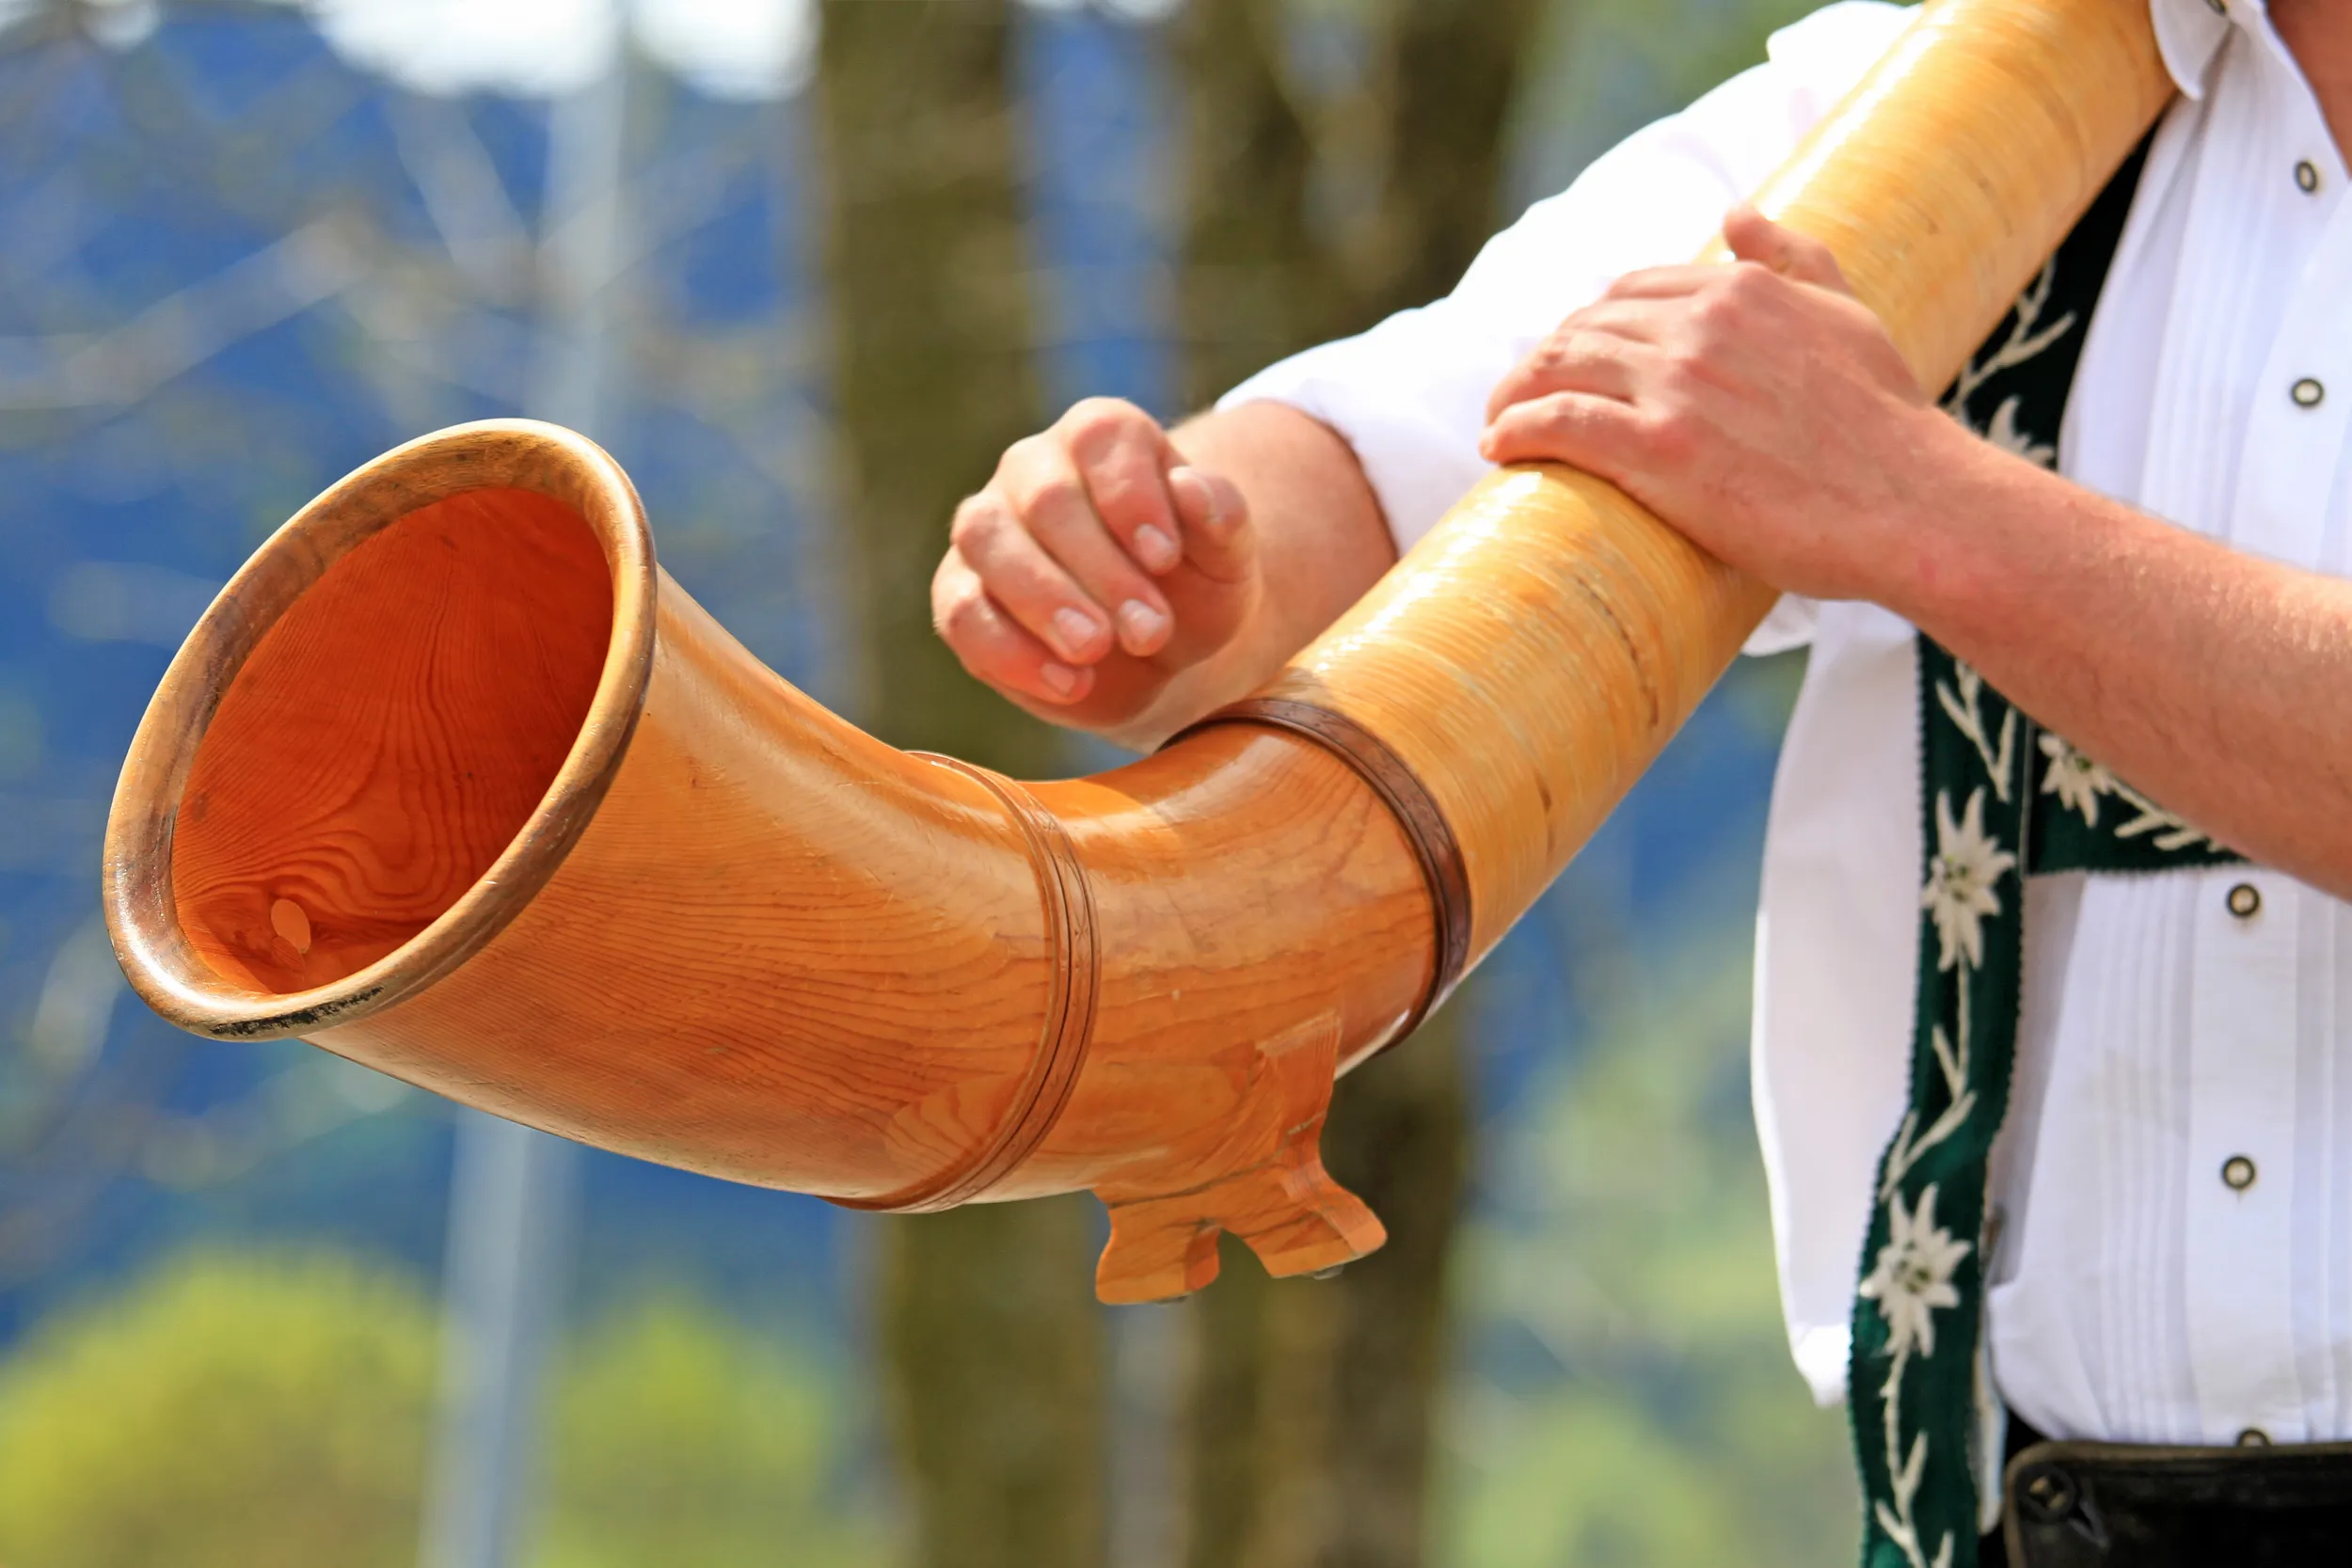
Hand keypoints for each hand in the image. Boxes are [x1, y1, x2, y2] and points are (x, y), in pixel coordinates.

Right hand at [933, 398, 1257, 729]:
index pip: (1101, 438)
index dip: (1132, 498)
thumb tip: (1193, 487)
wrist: (1155, 651)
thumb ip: (1222, 517)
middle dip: (1100, 571)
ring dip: (1044, 600)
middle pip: (1046, 498)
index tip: (1167, 559)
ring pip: (987, 541)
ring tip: (1095, 651)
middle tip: (1148, 631)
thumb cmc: (1191, 585)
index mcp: (1101, 436)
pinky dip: (1012, 651)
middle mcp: (1032, 468)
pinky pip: (961, 612)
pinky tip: (1068, 682)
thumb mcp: (1228, 559)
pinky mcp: (959, 594)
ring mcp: (986, 528)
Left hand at [1480, 205, 1972, 604]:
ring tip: (1498, 424)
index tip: (1572, 360)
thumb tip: (1736, 214)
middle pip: (1586, 326)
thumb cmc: (1886, 425)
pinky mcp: (1662, 450)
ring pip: (1561, 367)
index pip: (1630, 290)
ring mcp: (1679, 385)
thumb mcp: (1847, 315)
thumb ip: (1794, 257)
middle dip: (1544, 359)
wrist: (1913, 505)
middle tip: (1520, 397)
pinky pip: (1559, 422)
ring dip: (1514, 393)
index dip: (1590, 325)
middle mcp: (1703, 324)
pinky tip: (1498, 446)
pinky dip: (1516, 429)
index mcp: (1741, 290)